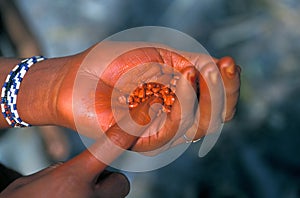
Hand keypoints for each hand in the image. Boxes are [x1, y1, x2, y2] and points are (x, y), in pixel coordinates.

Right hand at [0, 103, 153, 197]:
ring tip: (78, 195)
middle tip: (89, 182)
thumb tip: (84, 166)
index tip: (140, 116)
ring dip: (101, 193)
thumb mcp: (38, 179)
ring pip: (114, 196)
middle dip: (109, 180)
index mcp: (74, 178)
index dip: (127, 131)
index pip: (109, 148)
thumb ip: (64, 168)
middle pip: (120, 182)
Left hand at [56, 42, 240, 151]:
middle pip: (217, 115)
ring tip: (186, 73)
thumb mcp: (157, 53)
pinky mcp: (145, 140)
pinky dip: (177, 109)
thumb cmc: (114, 62)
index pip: (217, 95)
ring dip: (199, 97)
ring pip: (200, 124)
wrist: (79, 76)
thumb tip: (218, 66)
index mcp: (181, 91)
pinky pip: (173, 131)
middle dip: (225, 92)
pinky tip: (169, 88)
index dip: (230, 82)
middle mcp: (177, 112)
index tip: (230, 64)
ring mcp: (163, 127)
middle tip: (219, 69)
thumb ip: (188, 61)